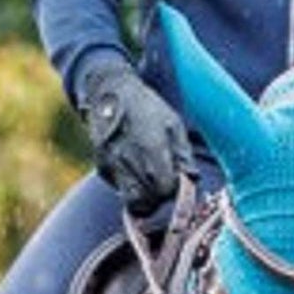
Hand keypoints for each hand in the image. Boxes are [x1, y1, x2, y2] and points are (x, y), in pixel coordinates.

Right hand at [78, 53, 187, 213]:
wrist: (110, 93)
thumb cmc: (147, 107)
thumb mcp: (173, 124)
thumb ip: (184, 154)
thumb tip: (191, 179)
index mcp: (151, 148)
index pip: (165, 189)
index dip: (173, 188)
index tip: (176, 179)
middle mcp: (129, 160)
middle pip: (147, 200)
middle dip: (158, 196)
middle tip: (164, 183)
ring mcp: (112, 165)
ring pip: (130, 200)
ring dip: (143, 196)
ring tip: (150, 180)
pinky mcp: (102, 167)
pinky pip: (119, 188)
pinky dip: (129, 185)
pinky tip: (134, 167)